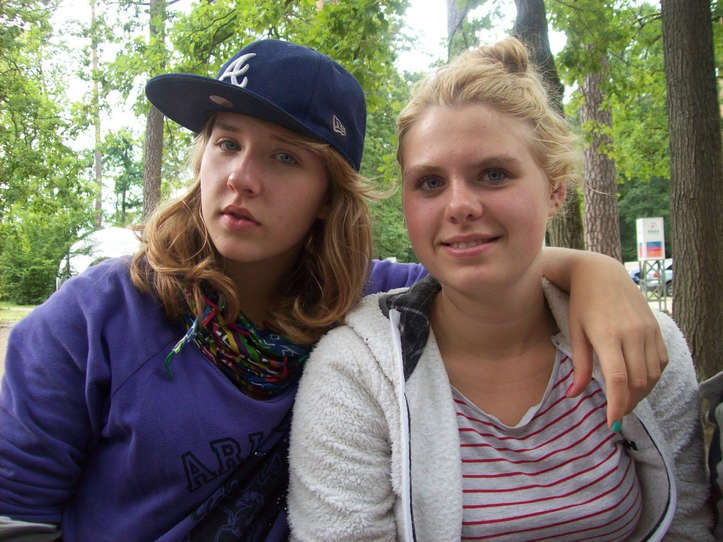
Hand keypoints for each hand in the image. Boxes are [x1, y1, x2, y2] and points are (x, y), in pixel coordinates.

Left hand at [542, 248, 668, 427]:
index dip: (617, 405)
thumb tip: (574, 395)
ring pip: (652, 375)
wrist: (602, 274)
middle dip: (628, 404)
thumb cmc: (582, 304)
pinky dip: (652, 377)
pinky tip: (639, 381)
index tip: (612, 423)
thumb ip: (579, 366)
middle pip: (637, 382)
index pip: (618, 379)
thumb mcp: (575, 332)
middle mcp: (631, 334)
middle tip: (616, 414)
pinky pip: (661, 362)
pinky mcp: (656, 329)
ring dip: (641, 393)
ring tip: (626, 399)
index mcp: (607, 336)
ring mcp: (647, 331)